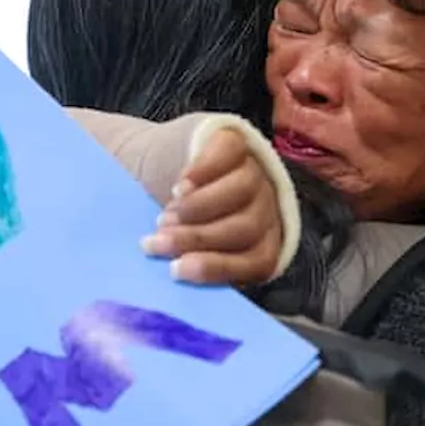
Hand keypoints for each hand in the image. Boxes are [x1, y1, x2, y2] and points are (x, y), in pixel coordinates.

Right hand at [140, 127, 283, 284]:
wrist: (174, 166)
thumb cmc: (183, 221)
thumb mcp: (189, 247)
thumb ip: (191, 262)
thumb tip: (168, 283)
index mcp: (263, 244)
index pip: (256, 262)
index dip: (218, 267)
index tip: (176, 270)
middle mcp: (267, 209)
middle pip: (245, 227)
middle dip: (197, 238)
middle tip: (157, 242)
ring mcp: (255, 173)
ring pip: (240, 191)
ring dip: (198, 208)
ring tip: (164, 217)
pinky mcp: (237, 143)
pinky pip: (228, 156)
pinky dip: (202, 174)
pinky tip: (180, 188)